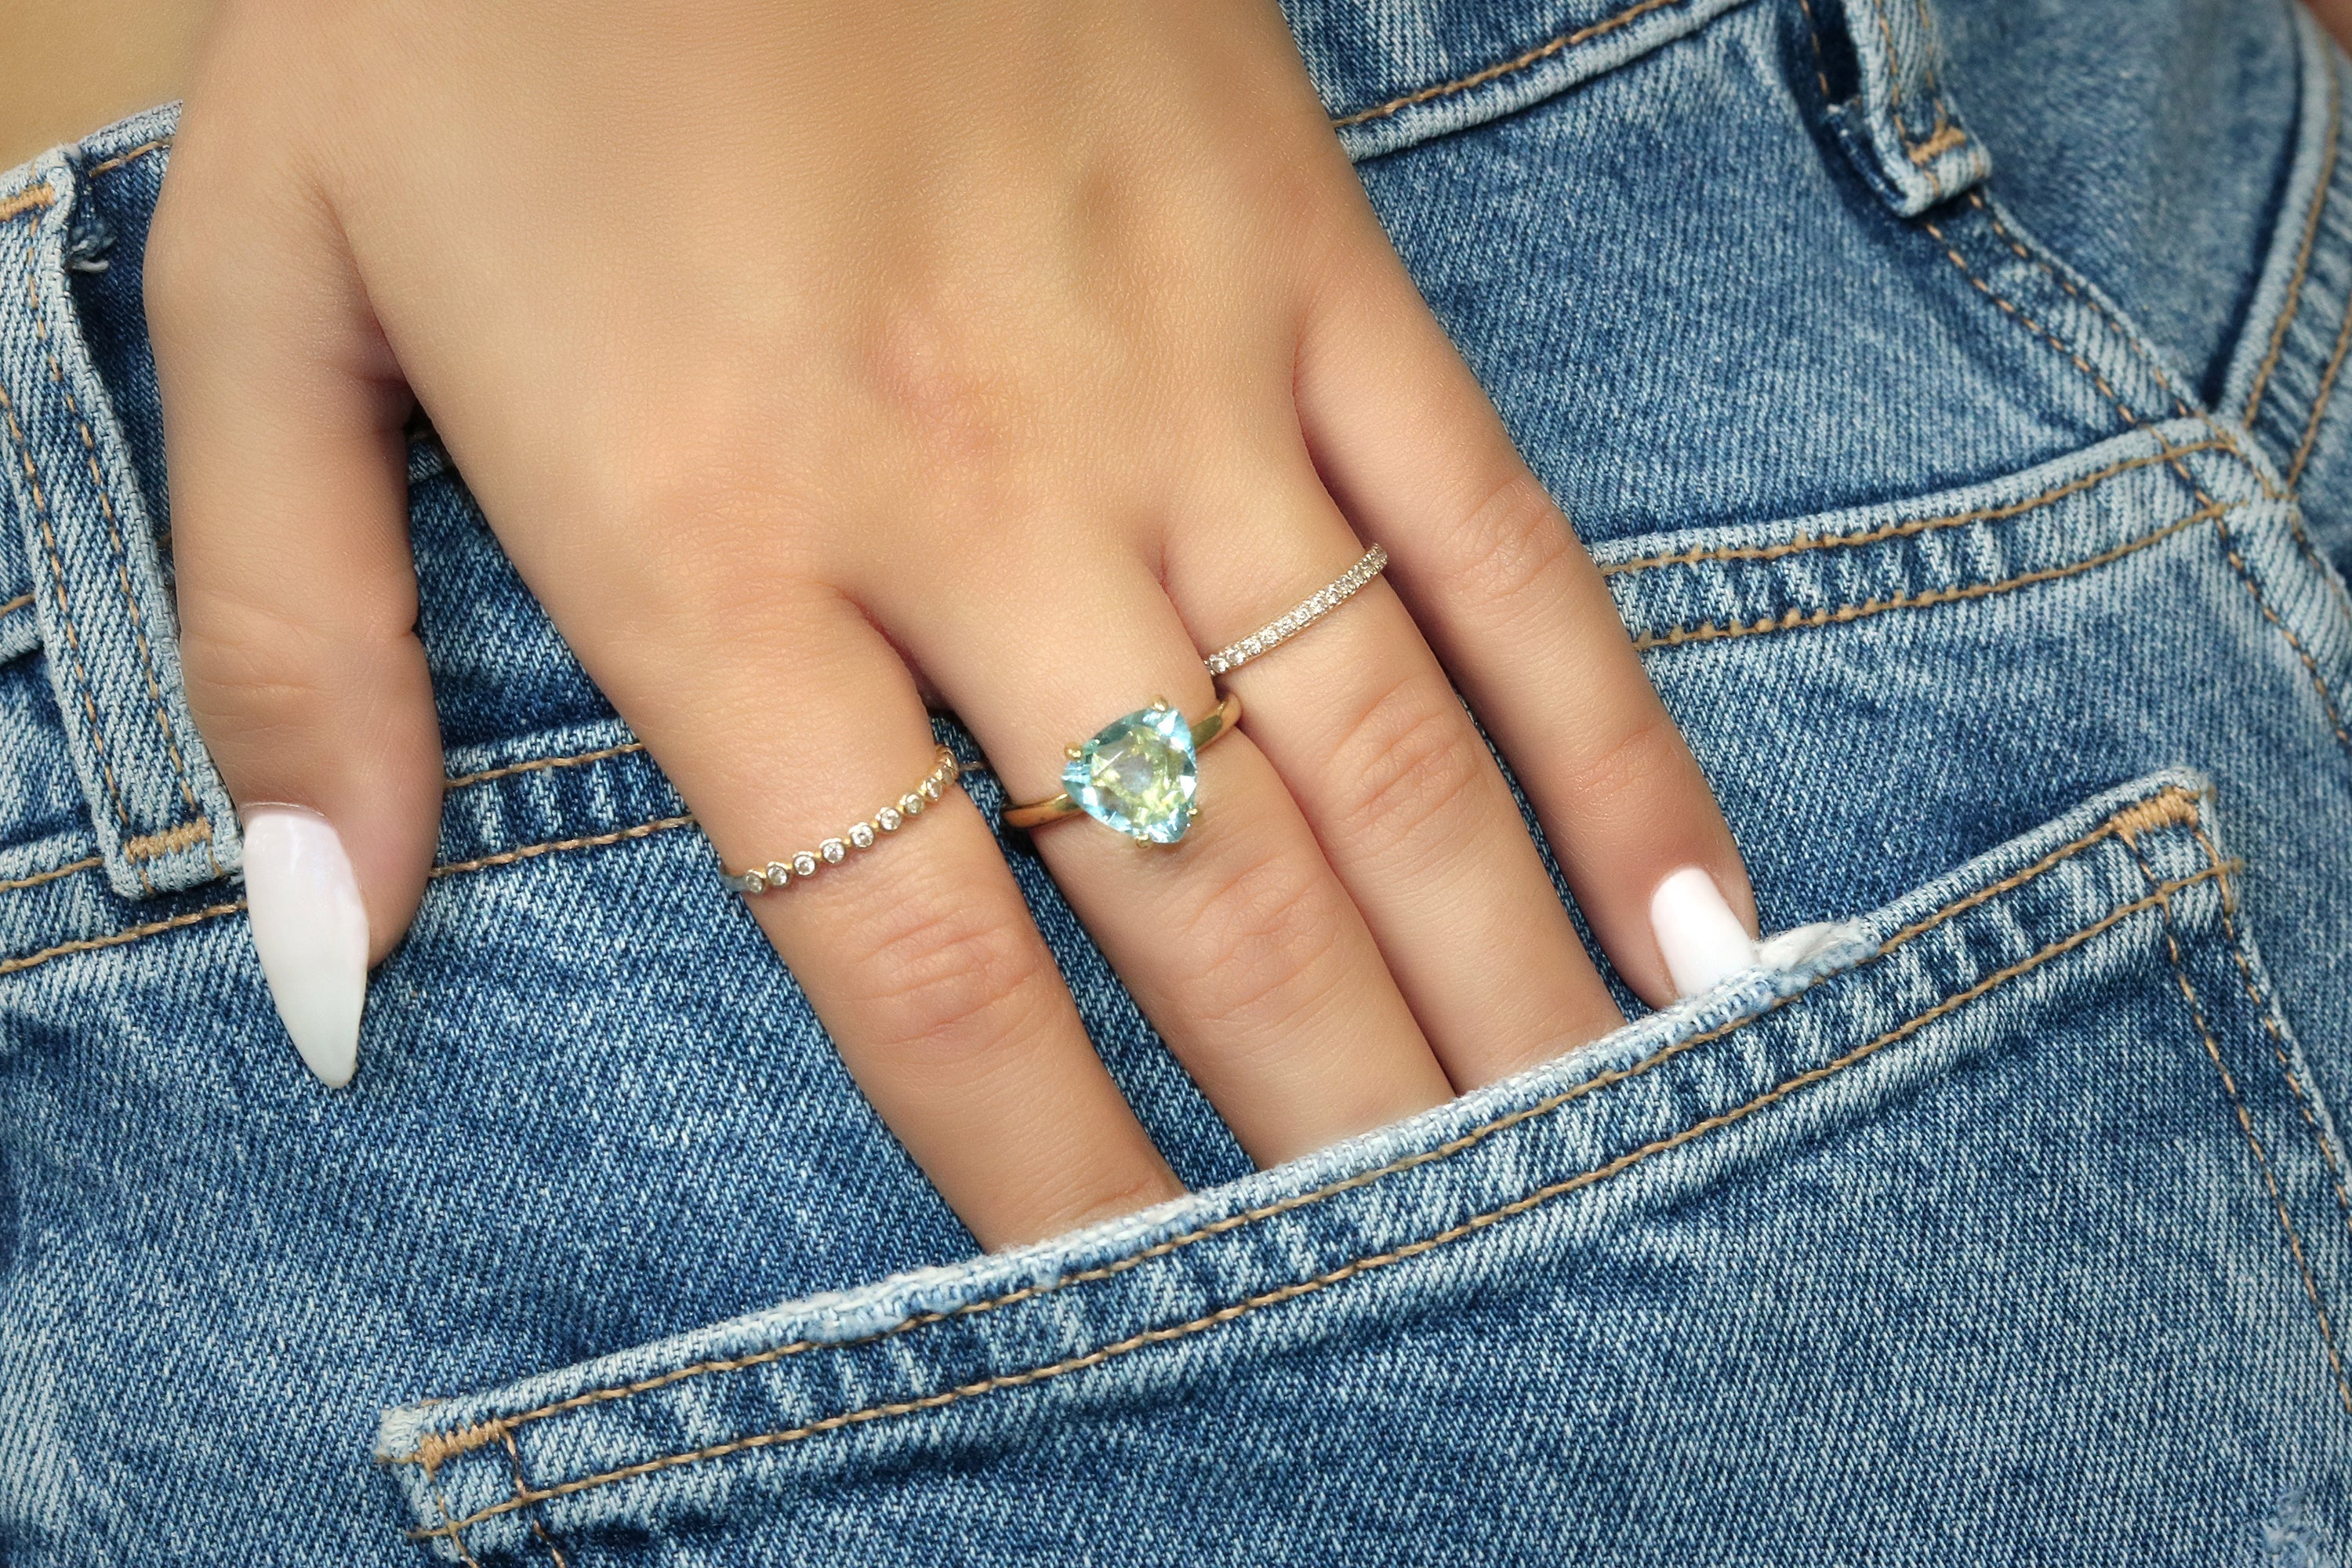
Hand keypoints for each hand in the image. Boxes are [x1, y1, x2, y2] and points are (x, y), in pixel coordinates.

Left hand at [147, 0, 1757, 1247]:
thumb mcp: (263, 289)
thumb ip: (284, 650)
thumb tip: (329, 961)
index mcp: (710, 540)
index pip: (919, 957)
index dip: (1045, 1177)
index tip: (1139, 1319)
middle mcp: (979, 495)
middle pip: (1198, 895)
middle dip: (1320, 1131)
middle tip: (1436, 1297)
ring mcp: (1180, 373)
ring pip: (1377, 752)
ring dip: (1490, 990)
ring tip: (1584, 1172)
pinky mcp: (1309, 261)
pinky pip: (1494, 533)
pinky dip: (1602, 732)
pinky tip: (1684, 909)